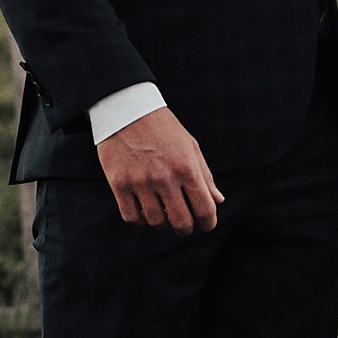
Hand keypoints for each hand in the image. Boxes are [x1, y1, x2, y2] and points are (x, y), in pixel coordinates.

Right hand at [95, 107, 226, 234]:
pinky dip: (140, 220)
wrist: (126, 109)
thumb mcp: (190, 146)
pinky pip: (131, 218)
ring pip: (156, 222)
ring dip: (162, 222)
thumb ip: (205, 175)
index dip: (208, 223)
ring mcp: (140, 182)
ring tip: (162, 211)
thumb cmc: (163, 128)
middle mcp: (164, 177)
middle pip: (181, 222)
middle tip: (183, 224)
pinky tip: (143, 210)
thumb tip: (218, 200)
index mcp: (186, 167)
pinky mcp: (119, 184)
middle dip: (186, 228)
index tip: (205, 224)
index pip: (205, 209)